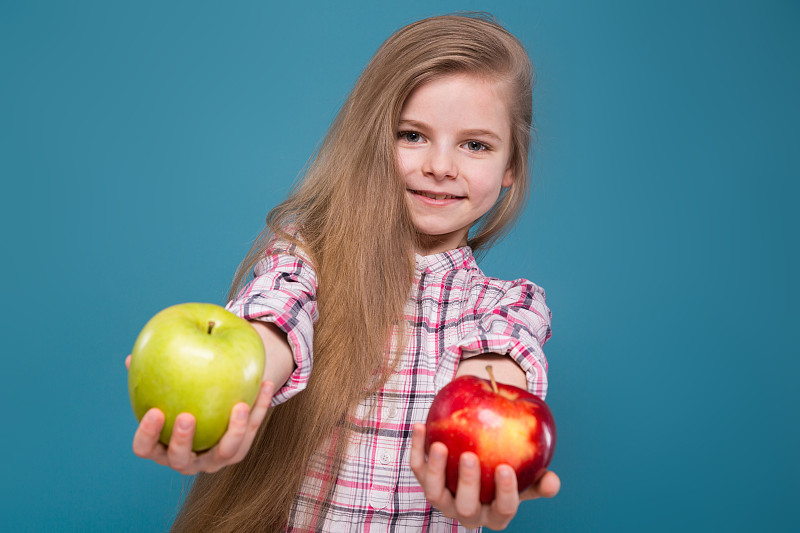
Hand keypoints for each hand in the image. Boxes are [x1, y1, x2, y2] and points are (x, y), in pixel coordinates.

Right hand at [125, 355, 274, 474]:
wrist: (211, 414)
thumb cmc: (179, 398)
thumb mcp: (165, 388)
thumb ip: (150, 375)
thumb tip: (132, 357)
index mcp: (160, 447)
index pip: (145, 448)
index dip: (147, 434)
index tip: (155, 411)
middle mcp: (185, 459)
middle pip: (180, 458)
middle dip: (182, 439)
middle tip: (187, 416)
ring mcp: (212, 460)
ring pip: (224, 453)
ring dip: (234, 431)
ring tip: (239, 406)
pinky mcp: (237, 452)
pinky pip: (251, 431)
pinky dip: (259, 408)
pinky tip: (264, 383)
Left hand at [410, 424, 559, 530]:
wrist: (479, 458)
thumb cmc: (506, 468)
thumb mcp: (526, 475)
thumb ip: (539, 478)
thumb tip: (553, 481)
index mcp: (496, 514)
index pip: (503, 510)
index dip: (505, 492)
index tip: (505, 468)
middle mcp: (468, 513)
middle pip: (466, 507)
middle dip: (467, 483)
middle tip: (470, 456)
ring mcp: (444, 500)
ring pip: (435, 493)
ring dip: (435, 469)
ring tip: (439, 444)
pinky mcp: (425, 483)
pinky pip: (417, 468)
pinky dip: (416, 448)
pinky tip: (421, 426)